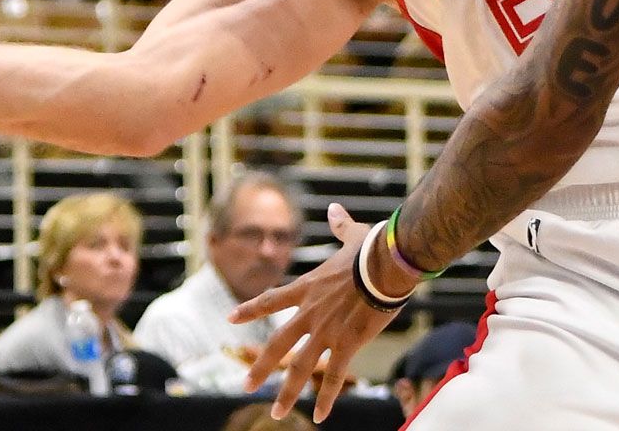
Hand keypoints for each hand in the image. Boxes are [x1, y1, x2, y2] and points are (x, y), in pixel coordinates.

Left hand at [232, 203, 402, 421]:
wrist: (388, 262)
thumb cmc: (374, 246)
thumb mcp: (352, 235)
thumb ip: (339, 226)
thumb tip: (335, 209)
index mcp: (308, 288)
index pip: (270, 300)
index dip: (249, 310)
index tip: (230, 320)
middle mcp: (310, 312)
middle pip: (278, 344)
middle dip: (261, 367)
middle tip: (246, 386)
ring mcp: (326, 330)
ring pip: (300, 367)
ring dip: (287, 391)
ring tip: (277, 412)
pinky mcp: (347, 343)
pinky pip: (334, 376)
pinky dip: (326, 398)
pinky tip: (319, 417)